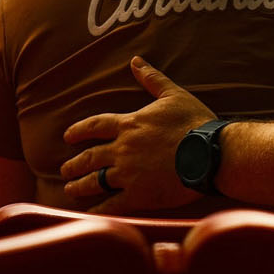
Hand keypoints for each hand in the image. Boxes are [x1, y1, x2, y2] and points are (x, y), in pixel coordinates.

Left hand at [59, 57, 213, 213]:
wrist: (209, 153)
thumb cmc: (193, 122)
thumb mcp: (173, 95)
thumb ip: (152, 79)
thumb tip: (136, 61)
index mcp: (129, 125)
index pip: (95, 126)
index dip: (79, 131)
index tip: (67, 137)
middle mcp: (122, 149)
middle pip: (90, 157)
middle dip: (74, 164)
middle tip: (64, 170)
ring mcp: (128, 173)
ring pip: (95, 181)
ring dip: (80, 186)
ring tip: (70, 190)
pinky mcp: (138, 195)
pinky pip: (112, 203)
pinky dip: (98, 209)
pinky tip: (89, 212)